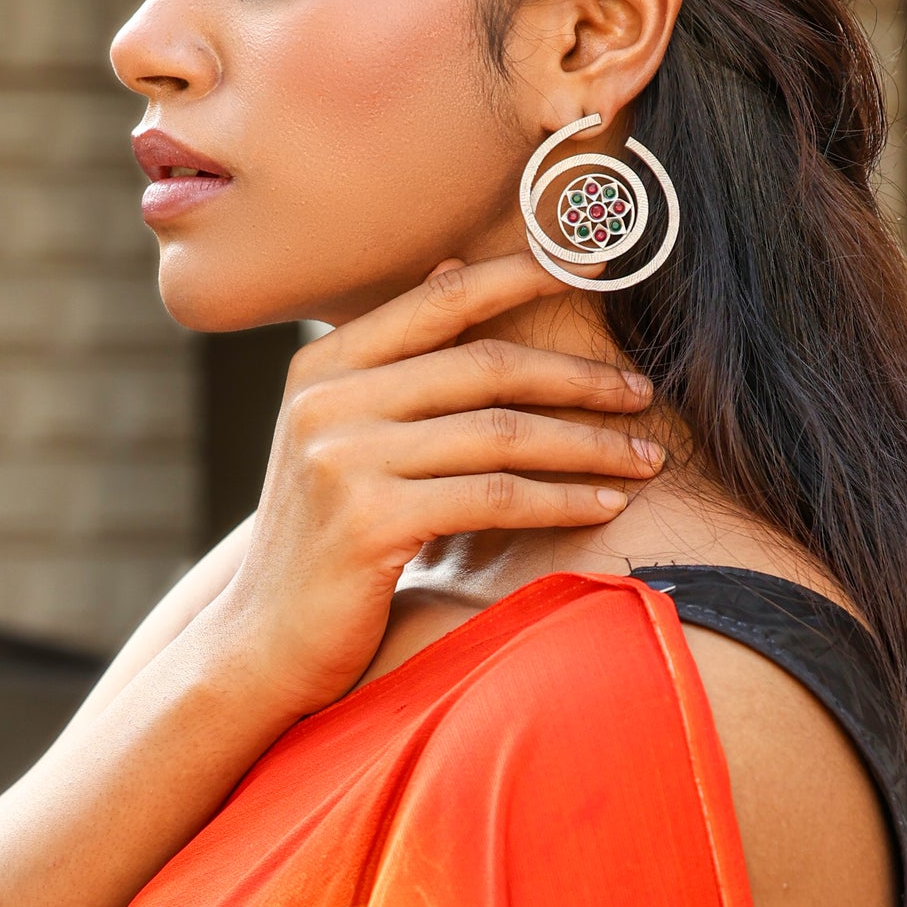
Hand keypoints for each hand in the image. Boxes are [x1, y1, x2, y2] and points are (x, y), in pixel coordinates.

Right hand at [209, 254, 663, 716]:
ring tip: (645, 458)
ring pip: (502, 433)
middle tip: (643, 393)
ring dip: (588, 445)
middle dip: (578, 379)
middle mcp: (328, 400)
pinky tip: (605, 506)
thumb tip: (455, 263)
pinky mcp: (369, 521)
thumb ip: (396, 361)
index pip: (442, 298)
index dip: (525, 276)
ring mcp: (344, 458)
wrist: (260, 644)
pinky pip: (494, 497)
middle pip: (487, 366)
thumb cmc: (322, 542)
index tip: (601, 267)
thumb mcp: (344, 436)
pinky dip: (561, 499)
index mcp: (323, 366)